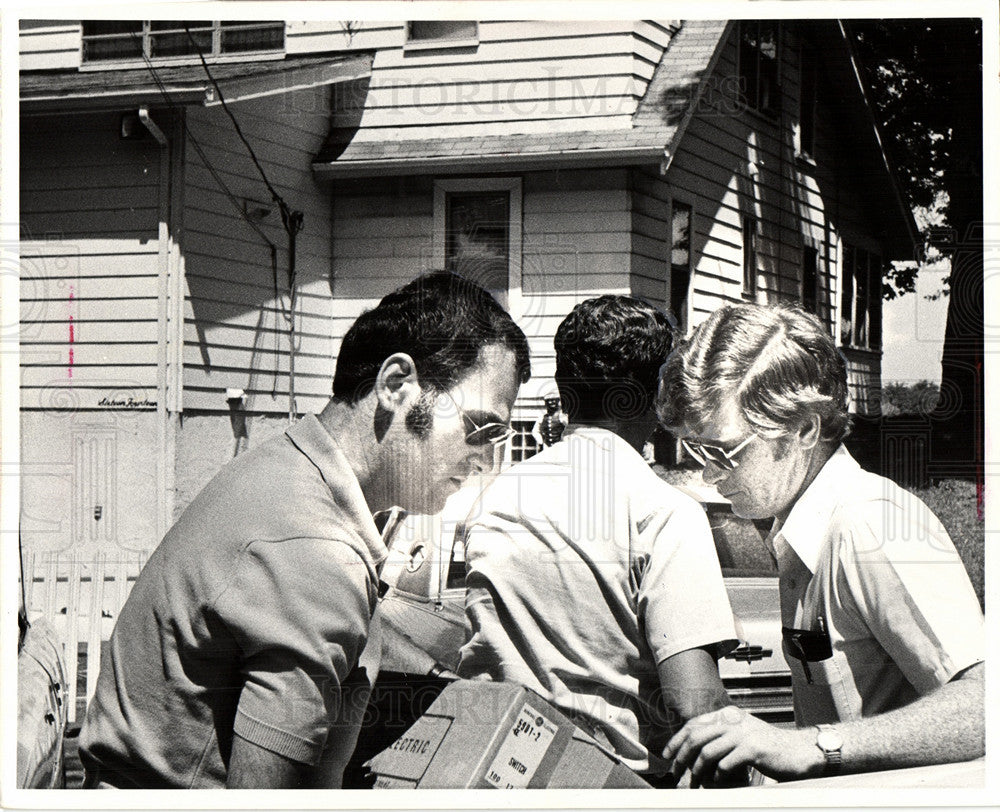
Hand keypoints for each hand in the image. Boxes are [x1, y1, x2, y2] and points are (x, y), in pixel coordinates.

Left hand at [663, 705, 823, 786]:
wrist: (800, 751)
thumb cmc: (769, 747)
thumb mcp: (742, 734)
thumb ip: (720, 737)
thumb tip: (692, 751)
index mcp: (727, 714)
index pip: (693, 724)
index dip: (677, 740)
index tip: (667, 755)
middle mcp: (733, 720)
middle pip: (696, 736)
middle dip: (681, 756)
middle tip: (676, 772)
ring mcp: (743, 732)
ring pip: (707, 751)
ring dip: (698, 770)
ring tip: (695, 782)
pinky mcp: (753, 748)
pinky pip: (726, 763)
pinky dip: (718, 775)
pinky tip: (718, 781)